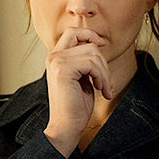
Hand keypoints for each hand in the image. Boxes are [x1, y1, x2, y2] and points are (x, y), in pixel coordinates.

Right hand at [43, 27, 112, 156]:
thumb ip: (85, 60)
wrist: (66, 126)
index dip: (90, 34)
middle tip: (105, 81)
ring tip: (103, 87)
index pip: (73, 32)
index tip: (102, 45)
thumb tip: (99, 42)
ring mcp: (57, 62)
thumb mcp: (82, 76)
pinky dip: (102, 76)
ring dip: (104, 72)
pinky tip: (100, 89)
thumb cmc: (77, 104)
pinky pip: (92, 64)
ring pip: (93, 53)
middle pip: (88, 42)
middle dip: (103, 61)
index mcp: (56, 57)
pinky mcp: (63, 70)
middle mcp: (54, 57)